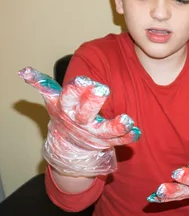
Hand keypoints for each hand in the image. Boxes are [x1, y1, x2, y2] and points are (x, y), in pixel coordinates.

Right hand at [19, 67, 140, 175]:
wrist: (68, 145)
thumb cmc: (64, 112)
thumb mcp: (52, 99)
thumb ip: (43, 84)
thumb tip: (24, 71)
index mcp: (66, 108)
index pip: (69, 97)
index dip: (76, 90)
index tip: (84, 80)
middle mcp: (79, 121)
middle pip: (85, 113)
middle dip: (93, 102)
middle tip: (103, 89)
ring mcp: (94, 133)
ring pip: (105, 131)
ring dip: (116, 126)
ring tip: (128, 120)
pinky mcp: (108, 141)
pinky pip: (120, 140)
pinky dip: (128, 137)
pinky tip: (137, 131)